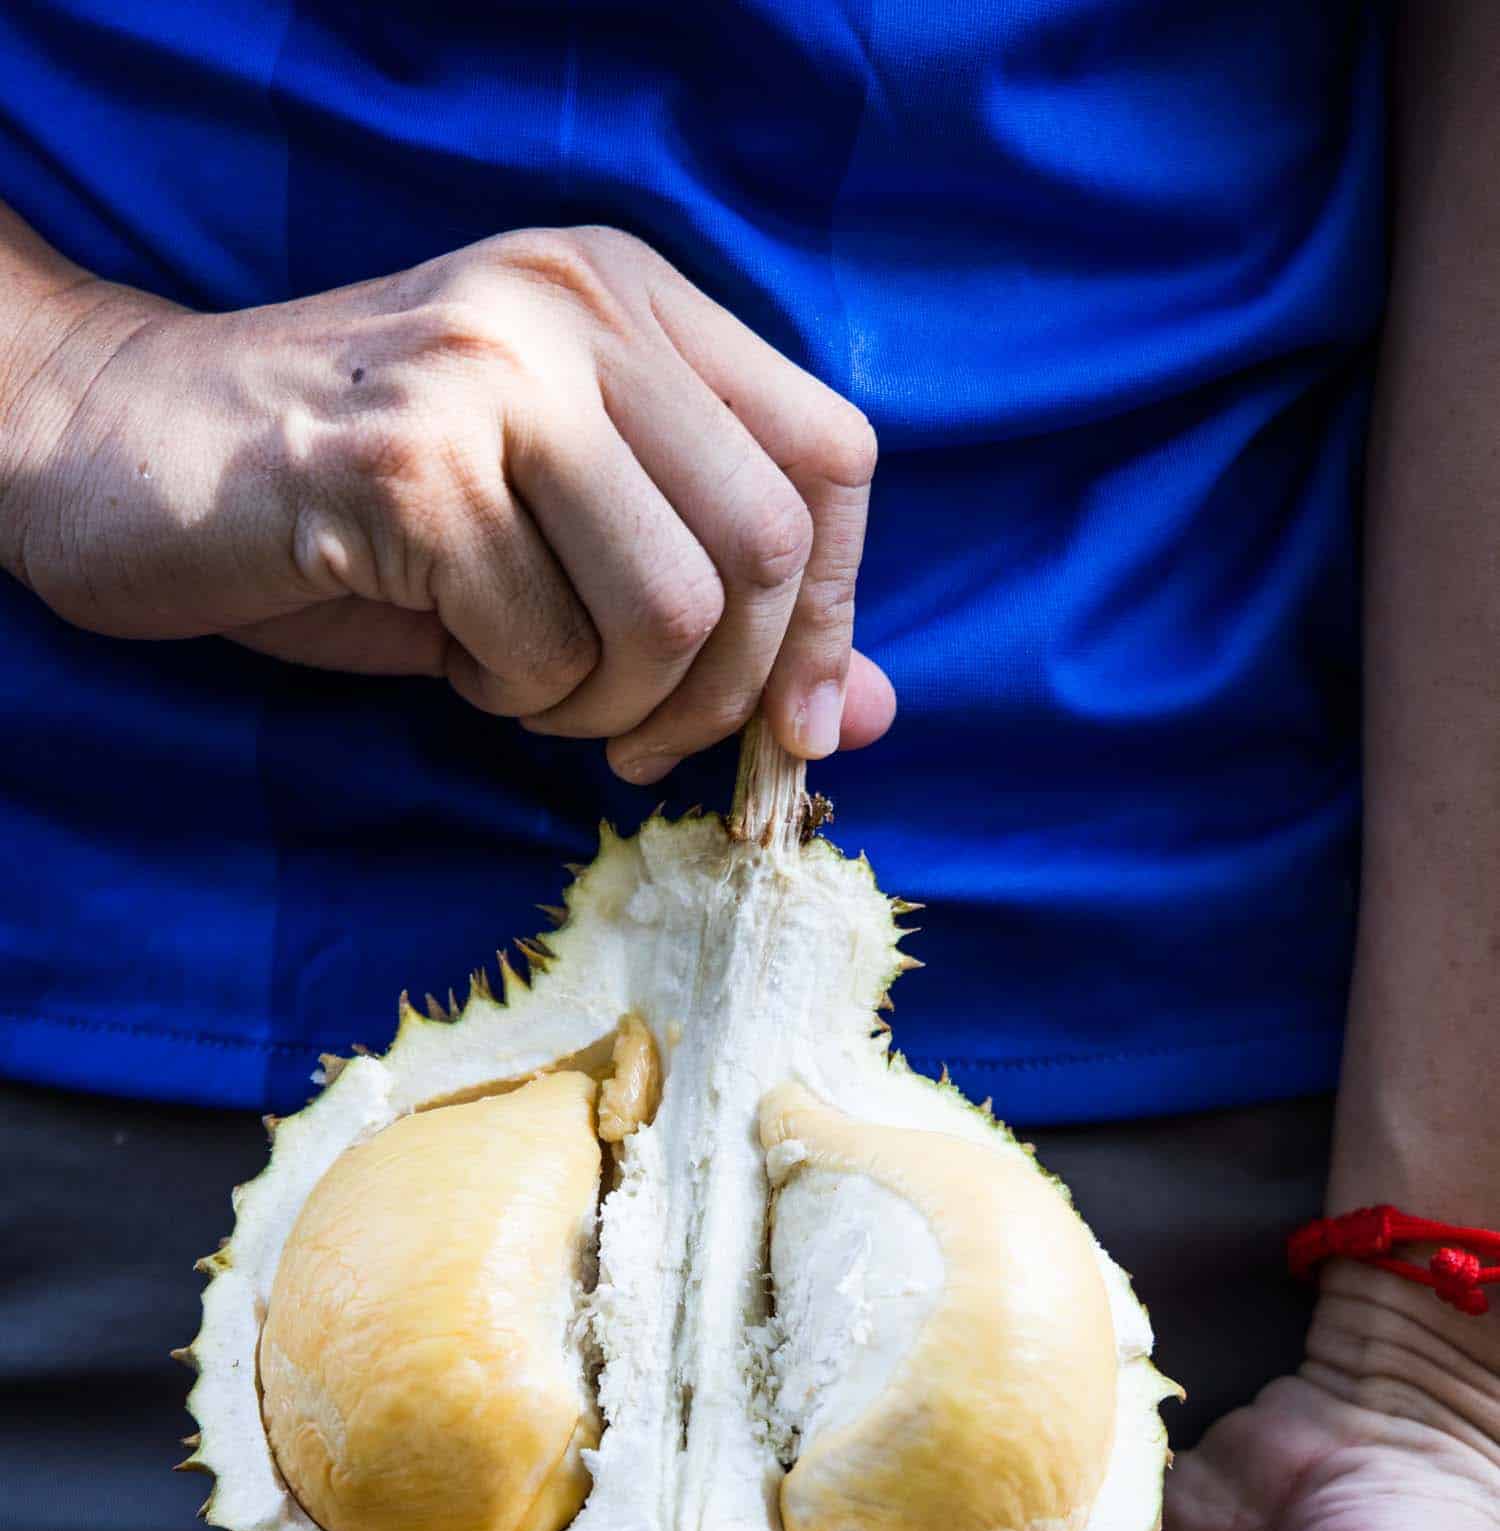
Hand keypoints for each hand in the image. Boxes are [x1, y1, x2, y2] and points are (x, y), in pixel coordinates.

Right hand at [0, 224, 893, 781]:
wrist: (131, 454)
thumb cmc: (363, 512)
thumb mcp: (565, 545)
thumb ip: (722, 612)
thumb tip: (864, 712)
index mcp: (631, 299)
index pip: (830, 456)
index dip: (829, 610)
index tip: (786, 719)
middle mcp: (573, 306)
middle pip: (765, 541)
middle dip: (720, 691)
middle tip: (632, 738)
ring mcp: (489, 375)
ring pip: (670, 605)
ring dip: (607, 704)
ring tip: (523, 684)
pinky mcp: (407, 465)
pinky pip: (540, 645)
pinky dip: (509, 694)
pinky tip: (448, 654)